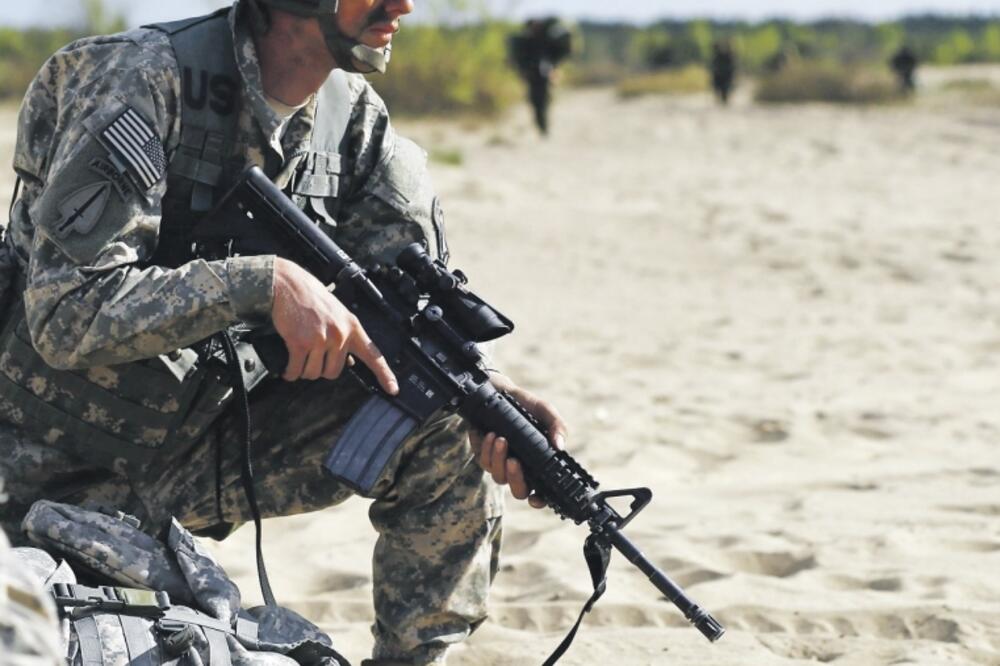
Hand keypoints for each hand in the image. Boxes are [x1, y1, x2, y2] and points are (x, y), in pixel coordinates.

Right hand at [270, 257, 397, 393]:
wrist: (289, 285)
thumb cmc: (312, 299)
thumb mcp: (338, 314)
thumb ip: (346, 336)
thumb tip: (349, 362)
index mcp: (353, 327)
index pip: (373, 355)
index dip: (384, 375)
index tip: (393, 389)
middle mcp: (340, 335)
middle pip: (333, 373)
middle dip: (321, 369)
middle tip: (312, 357)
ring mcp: (320, 339)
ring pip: (314, 373)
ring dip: (304, 371)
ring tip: (299, 358)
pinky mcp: (300, 343)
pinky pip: (296, 370)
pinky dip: (290, 373)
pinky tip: (288, 370)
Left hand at [472, 373, 567, 508]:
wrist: (500, 392)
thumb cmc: (527, 406)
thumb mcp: (545, 411)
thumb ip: (557, 426)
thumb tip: (559, 446)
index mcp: (538, 463)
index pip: (542, 491)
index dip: (540, 500)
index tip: (536, 499)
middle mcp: (520, 469)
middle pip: (519, 491)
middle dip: (516, 479)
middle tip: (514, 461)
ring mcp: (501, 464)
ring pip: (499, 477)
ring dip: (499, 459)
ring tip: (501, 438)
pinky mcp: (484, 456)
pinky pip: (484, 462)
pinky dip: (487, 450)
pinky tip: (491, 435)